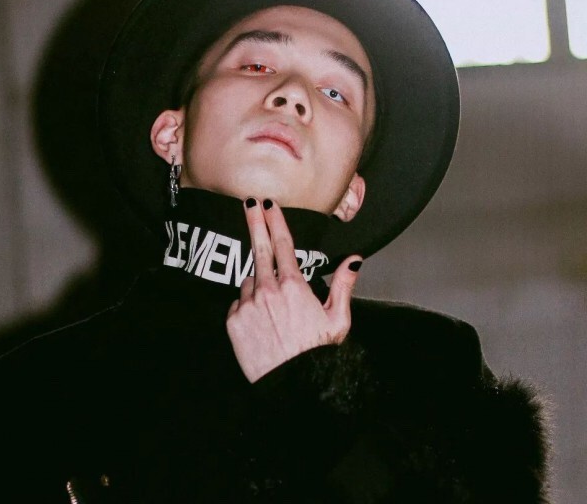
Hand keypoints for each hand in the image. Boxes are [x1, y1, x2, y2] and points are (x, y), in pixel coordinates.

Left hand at [226, 198, 361, 382]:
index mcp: (295, 286)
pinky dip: (247, 304)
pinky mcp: (233, 319)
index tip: (268, 205)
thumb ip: (343, 284)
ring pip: (250, 280)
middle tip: (248, 203)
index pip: (284, 244)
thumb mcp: (338, 319)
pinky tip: (261, 322)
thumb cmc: (318, 353)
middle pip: (260, 247)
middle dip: (254, 222)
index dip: (275, 221)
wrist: (293, 386)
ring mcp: (248, 303)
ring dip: (258, 284)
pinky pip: (239, 301)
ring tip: (272, 310)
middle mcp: (269, 289)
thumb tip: (354, 259)